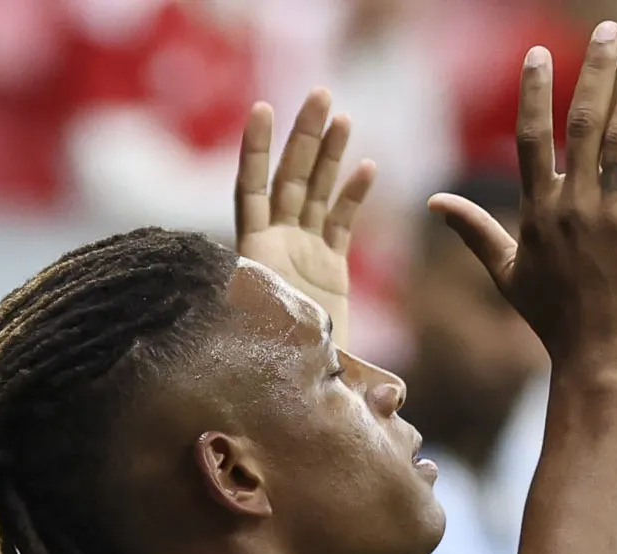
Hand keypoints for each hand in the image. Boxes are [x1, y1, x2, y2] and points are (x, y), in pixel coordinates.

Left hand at [234, 92, 376, 350]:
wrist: (303, 397)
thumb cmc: (278, 370)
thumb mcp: (265, 335)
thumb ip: (269, 312)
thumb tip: (258, 298)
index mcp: (255, 254)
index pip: (251, 189)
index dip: (256, 150)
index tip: (262, 109)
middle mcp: (277, 246)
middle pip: (289, 179)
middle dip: (303, 136)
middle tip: (319, 93)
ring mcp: (303, 253)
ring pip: (316, 193)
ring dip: (328, 154)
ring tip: (342, 115)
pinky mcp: (329, 268)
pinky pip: (340, 223)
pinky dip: (352, 196)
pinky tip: (365, 167)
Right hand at [429, 25, 616, 384]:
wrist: (599, 363)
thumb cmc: (555, 321)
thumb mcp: (508, 275)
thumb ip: (475, 232)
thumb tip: (433, 204)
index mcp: (538, 212)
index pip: (531, 138)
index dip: (535, 92)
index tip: (539, 53)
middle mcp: (572, 207)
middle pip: (581, 123)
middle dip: (595, 71)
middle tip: (608, 29)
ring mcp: (611, 219)